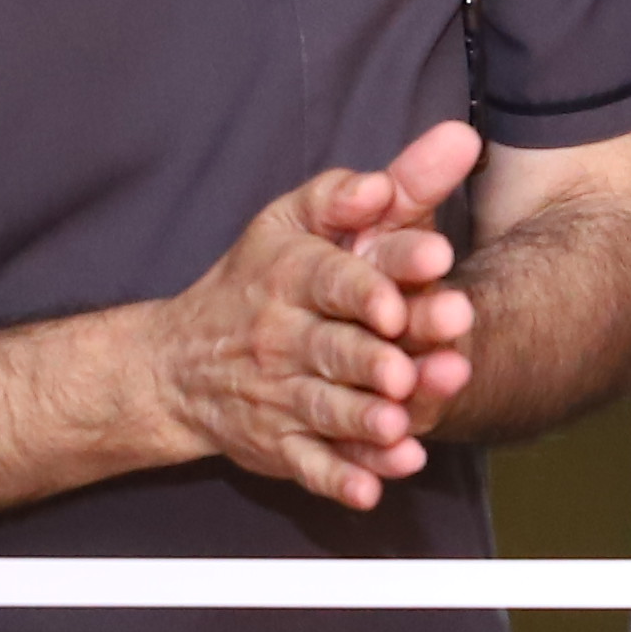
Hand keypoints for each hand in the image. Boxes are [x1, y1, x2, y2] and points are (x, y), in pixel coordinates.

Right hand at [137, 119, 482, 511]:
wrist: (178, 362)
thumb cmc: (258, 279)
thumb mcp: (297, 221)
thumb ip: (370, 188)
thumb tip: (452, 142)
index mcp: (293, 274)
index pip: (336, 273)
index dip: (378, 275)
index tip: (429, 268)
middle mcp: (284, 336)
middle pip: (337, 347)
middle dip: (377, 356)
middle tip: (414, 365)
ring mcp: (280, 394)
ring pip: (326, 409)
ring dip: (363, 420)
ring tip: (399, 424)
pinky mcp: (279, 444)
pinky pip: (309, 466)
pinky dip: (339, 480)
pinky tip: (374, 489)